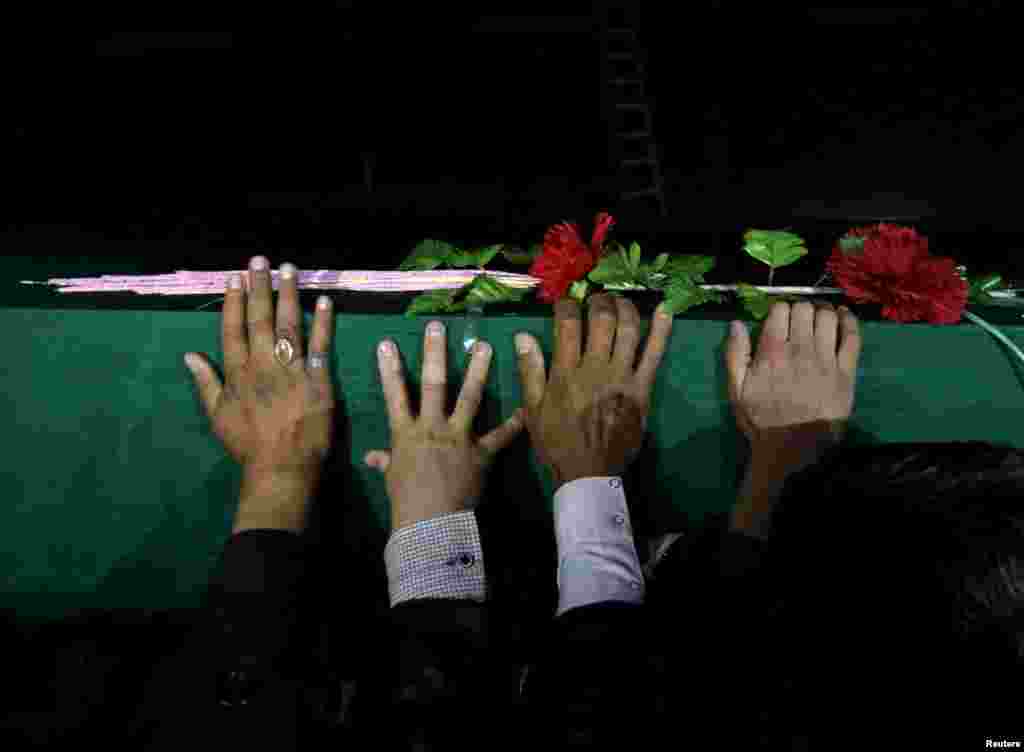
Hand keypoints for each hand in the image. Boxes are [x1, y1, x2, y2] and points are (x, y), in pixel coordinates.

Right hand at [185, 257, 335, 479]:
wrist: (282, 467)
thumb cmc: (248, 445)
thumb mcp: (218, 415)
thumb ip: (206, 382)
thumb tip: (189, 355)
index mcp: (237, 372)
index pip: (233, 328)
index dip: (233, 301)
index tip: (234, 278)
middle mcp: (263, 364)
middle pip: (260, 318)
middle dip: (260, 287)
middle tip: (261, 260)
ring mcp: (292, 370)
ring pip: (290, 324)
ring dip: (289, 294)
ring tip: (290, 269)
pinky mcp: (318, 379)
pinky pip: (320, 344)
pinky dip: (323, 322)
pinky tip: (325, 300)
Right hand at [365, 321, 524, 531]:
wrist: (431, 524)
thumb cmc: (406, 503)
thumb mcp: (392, 479)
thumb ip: (386, 462)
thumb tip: (371, 457)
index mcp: (407, 433)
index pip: (394, 395)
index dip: (390, 368)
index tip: (387, 342)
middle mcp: (432, 427)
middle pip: (433, 384)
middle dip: (435, 353)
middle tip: (438, 326)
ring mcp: (459, 437)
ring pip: (470, 397)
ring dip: (479, 370)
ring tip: (485, 345)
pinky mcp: (481, 453)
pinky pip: (501, 436)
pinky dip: (515, 424)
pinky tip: (526, 408)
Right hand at [514, 293, 673, 488]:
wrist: (589, 473)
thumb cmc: (557, 442)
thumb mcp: (532, 409)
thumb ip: (529, 370)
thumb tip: (523, 335)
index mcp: (566, 372)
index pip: (567, 324)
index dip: (567, 305)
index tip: (566, 303)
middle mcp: (595, 368)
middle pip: (602, 320)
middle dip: (599, 302)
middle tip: (596, 300)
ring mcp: (622, 377)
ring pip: (628, 330)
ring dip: (626, 308)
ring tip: (620, 301)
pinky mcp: (642, 389)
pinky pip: (654, 355)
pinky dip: (661, 331)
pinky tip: (665, 311)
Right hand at [725, 300, 861, 455]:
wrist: (795, 448)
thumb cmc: (763, 420)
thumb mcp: (737, 390)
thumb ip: (735, 354)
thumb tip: (736, 324)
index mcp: (772, 351)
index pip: (779, 310)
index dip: (778, 310)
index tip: (778, 319)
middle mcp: (801, 348)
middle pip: (804, 309)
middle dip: (799, 309)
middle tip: (798, 321)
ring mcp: (826, 358)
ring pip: (828, 317)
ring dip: (822, 311)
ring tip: (819, 317)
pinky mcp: (847, 370)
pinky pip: (852, 336)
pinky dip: (849, 320)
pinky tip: (843, 316)